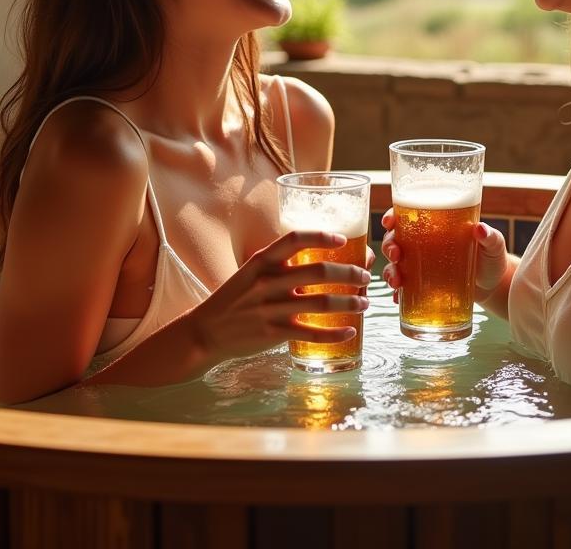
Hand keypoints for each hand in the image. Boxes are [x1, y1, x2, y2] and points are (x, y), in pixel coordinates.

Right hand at [188, 230, 371, 363]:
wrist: (205, 331)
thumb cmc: (236, 298)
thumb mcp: (252, 272)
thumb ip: (281, 266)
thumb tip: (323, 261)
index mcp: (262, 261)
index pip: (295, 239)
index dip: (321, 236)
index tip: (343, 239)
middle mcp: (267, 282)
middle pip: (319, 272)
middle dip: (350, 273)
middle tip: (366, 276)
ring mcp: (270, 309)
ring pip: (321, 304)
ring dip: (349, 303)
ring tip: (365, 303)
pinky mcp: (273, 333)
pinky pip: (312, 333)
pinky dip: (335, 333)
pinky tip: (350, 331)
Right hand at [381, 210, 508, 302]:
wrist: (494, 286)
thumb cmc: (492, 258)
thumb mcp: (493, 245)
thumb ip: (490, 237)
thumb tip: (480, 228)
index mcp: (435, 226)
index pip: (408, 215)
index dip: (392, 216)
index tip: (388, 222)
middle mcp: (423, 244)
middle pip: (395, 239)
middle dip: (389, 246)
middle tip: (396, 255)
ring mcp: (421, 266)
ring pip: (395, 264)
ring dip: (390, 271)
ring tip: (396, 282)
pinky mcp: (424, 285)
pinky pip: (404, 288)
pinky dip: (398, 293)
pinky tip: (398, 299)